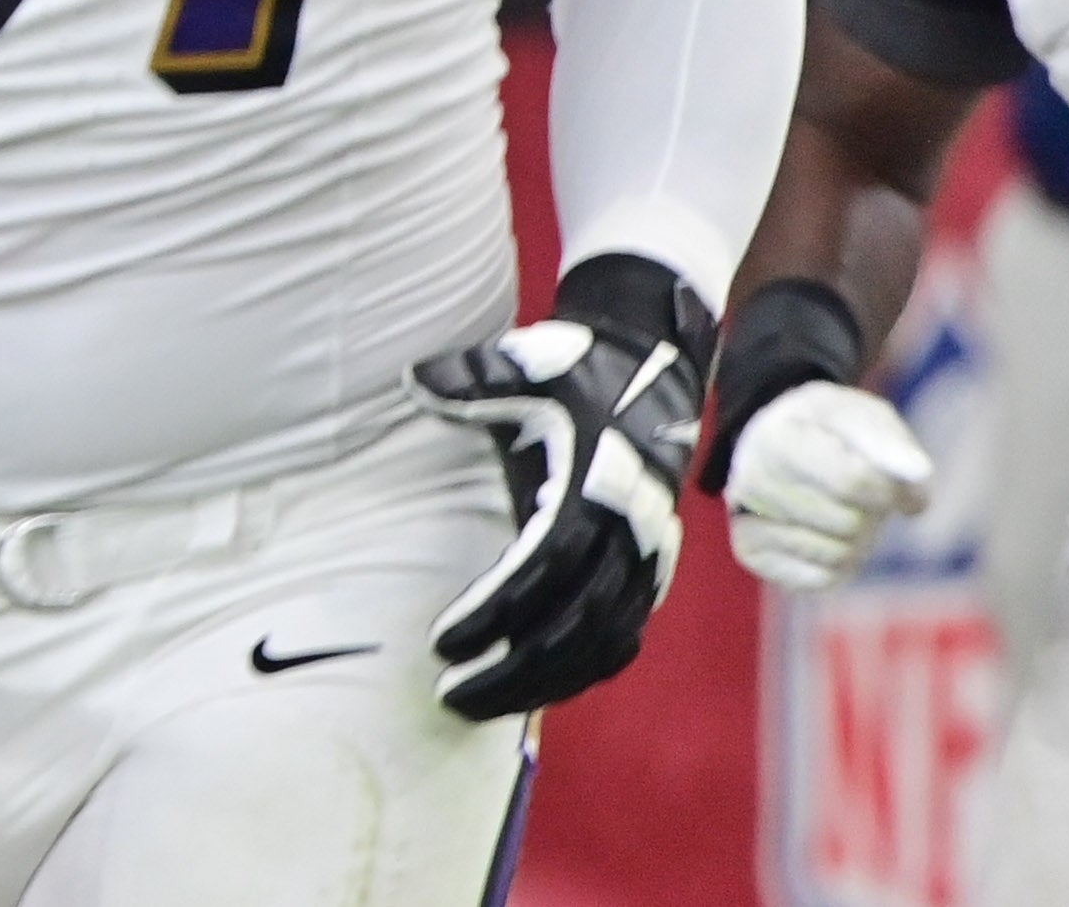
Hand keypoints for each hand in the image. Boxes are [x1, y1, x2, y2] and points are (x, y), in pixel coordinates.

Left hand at [406, 256, 712, 717]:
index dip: (497, 611)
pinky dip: (579, 673)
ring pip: (601, 646)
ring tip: (477, 703)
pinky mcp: (651, 575)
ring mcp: (647, 561)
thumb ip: (471, 380)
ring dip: (543, 684)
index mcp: (595, 487)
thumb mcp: (523, 366)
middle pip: (574, 625)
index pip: (545, 567)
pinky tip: (532, 688)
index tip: (444, 641)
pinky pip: (619, 641)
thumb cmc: (574, 372)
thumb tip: (416, 382)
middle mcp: (630, 535)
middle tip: (450, 693)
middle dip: (513, 669)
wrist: (652, 374)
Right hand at [725, 382, 930, 590]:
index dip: (889, 491)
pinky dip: (839, 564)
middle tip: (860, 494)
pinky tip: (826, 536)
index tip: (899, 484)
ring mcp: (744, 518)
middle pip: (848, 523)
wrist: (778, 445)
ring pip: (837, 554)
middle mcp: (751, 480)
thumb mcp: (861, 417)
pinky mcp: (751, 553)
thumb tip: (920, 471)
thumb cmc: (830, 432)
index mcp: (777, 438)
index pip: (851, 483)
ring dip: (857, 539)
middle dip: (870, 514)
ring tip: (842, 512)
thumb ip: (889, 442)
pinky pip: (819, 579)